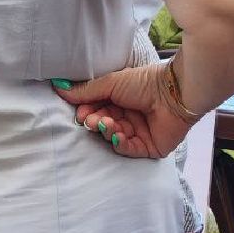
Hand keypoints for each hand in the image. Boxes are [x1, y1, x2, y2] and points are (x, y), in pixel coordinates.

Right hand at [52, 64, 191, 159]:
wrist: (175, 92)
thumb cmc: (145, 82)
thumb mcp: (111, 83)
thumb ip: (86, 90)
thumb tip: (59, 87)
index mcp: (123, 100)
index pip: (98, 110)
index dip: (87, 113)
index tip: (81, 113)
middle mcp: (130, 116)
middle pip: (104, 125)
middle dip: (95, 123)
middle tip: (92, 120)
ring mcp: (140, 132)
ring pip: (114, 138)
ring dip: (107, 132)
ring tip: (107, 123)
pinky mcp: (149, 147)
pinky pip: (129, 150)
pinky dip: (120, 144)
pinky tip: (118, 135)